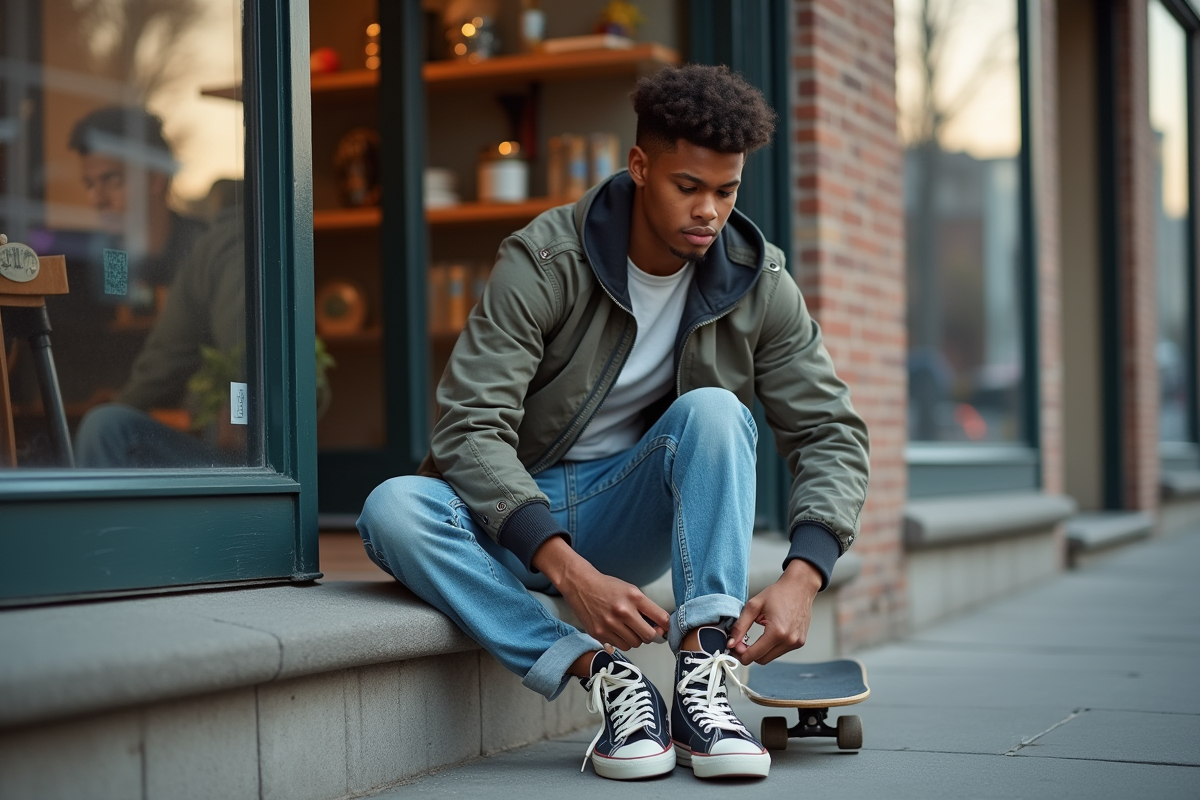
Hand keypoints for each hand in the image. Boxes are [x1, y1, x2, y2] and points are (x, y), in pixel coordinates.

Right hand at [533, 536, 669, 650]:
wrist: (580, 584)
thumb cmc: (606, 587)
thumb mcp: (630, 590)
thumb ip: (645, 607)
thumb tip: (659, 627)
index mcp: (634, 597)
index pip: (661, 618)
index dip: (666, 626)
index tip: (665, 628)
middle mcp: (623, 611)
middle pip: (649, 636)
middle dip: (650, 635)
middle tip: (646, 630)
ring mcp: (610, 624)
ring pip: (635, 644)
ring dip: (635, 639)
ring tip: (627, 628)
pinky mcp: (599, 633)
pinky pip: (619, 646)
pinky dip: (621, 642)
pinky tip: (617, 631)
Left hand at [726, 559, 822, 664]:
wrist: (799, 588)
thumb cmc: (778, 593)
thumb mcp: (753, 606)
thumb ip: (740, 626)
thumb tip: (731, 643)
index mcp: (777, 632)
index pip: (754, 655)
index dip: (740, 653)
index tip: (734, 645)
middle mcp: (789, 640)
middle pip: (761, 660)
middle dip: (748, 654)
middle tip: (741, 643)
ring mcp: (796, 643)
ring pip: (770, 657)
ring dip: (760, 651)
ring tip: (756, 636)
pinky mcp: (799, 643)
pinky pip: (779, 652)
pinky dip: (770, 647)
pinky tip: (768, 635)